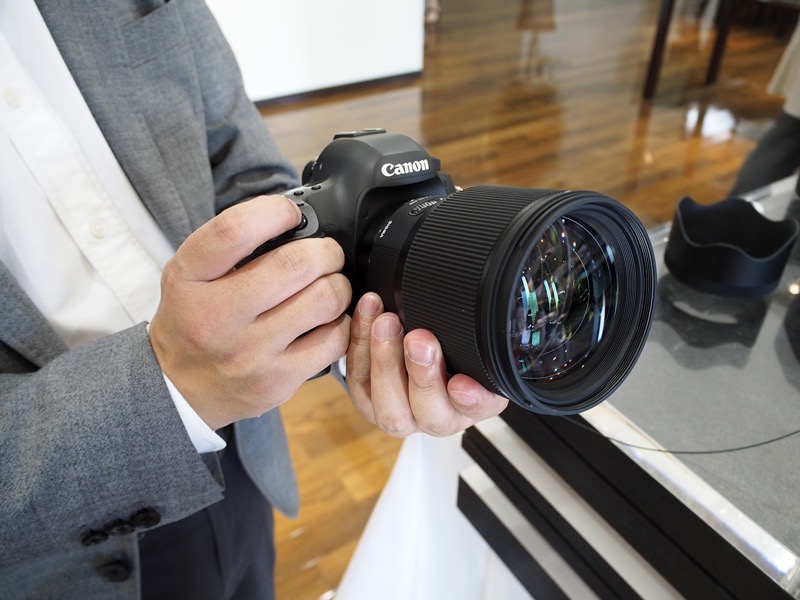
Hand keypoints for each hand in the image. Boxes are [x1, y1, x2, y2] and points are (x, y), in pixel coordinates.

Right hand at [149, 195, 350, 429]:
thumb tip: (291, 216)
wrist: (179, 389)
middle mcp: (217, 317)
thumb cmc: (193, 320)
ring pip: (325, 300)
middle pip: (296, 264)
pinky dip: (342, 323)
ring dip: (338, 285)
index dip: (275, 211)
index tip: (289, 214)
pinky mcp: (279, 381)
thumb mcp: (188, 274)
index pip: (236, 230)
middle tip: (326, 254)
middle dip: (325, 251)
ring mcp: (250, 353)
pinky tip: (328, 321)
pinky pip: (335, 340)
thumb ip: (230, 245)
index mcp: (190, 279)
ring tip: (329, 286)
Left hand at [345, 292, 508, 436]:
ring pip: (390, 409)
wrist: (408, 333)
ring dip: (386, 361)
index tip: (461, 383)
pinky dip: (360, 345)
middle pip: (430, 414)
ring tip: (386, 324)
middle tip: (419, 340)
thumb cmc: (445, 337)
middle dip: (422, 376)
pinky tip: (368, 315)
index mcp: (472, 402)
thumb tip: (485, 308)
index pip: (479, 409)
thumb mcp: (467, 331)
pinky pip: (359, 381)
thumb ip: (473, 331)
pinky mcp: (367, 401)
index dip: (472, 400)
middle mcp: (438, 415)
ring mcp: (401, 414)